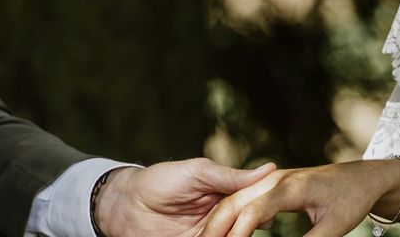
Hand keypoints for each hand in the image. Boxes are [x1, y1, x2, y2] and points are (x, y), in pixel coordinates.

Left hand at [94, 157, 276, 236]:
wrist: (124, 205)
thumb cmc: (161, 180)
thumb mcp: (198, 173)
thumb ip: (230, 176)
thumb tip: (270, 168)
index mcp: (227, 193)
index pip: (255, 201)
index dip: (266, 205)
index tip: (275, 209)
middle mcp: (223, 216)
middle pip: (248, 226)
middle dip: (254, 227)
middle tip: (261, 225)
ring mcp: (211, 235)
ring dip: (239, 236)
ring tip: (243, 234)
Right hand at [199, 160, 399, 236]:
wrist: (363, 178)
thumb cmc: (351, 199)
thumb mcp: (334, 226)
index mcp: (288, 187)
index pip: (252, 211)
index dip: (236, 235)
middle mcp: (274, 180)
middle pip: (234, 202)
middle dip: (215, 228)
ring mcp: (271, 181)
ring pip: (234, 201)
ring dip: (219, 223)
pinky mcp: (273, 187)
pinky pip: (244, 202)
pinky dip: (231, 219)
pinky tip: (225, 235)